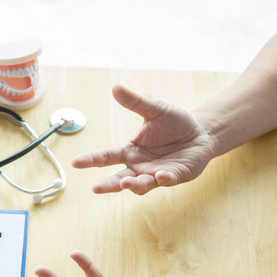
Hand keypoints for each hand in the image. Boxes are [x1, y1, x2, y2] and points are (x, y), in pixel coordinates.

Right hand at [72, 85, 215, 194]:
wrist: (201, 133)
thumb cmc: (175, 123)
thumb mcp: (155, 110)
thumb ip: (135, 102)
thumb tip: (116, 87)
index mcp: (130, 151)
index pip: (107, 157)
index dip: (91, 160)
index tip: (75, 163)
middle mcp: (139, 166)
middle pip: (119, 179)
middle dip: (108, 185)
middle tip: (95, 188)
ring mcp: (156, 174)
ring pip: (141, 185)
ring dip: (134, 185)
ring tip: (127, 183)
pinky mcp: (175, 177)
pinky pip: (167, 181)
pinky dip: (163, 179)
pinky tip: (161, 175)